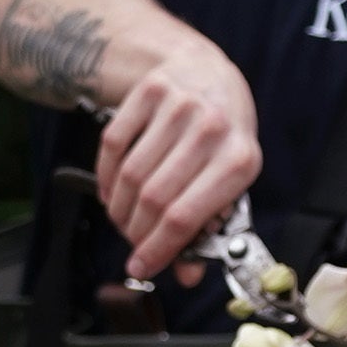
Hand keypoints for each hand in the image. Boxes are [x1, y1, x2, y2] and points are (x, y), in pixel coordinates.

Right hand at [98, 47, 259, 283]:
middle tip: (132, 244)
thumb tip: (187, 274)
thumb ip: (209, 225)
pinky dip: (107, 177)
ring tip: (123, 220)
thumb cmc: (222, 135)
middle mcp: (211, 130)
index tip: (141, 267)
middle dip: (136, 232)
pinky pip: (113, 146)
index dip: (159, 249)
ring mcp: (178, 106)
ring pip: (131, 175)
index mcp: (240, 160)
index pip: (187, 216)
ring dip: (120, 209)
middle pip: (155, 199)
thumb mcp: (230, 177)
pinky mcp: (148, 91)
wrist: (207, 72)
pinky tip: (114, 192)